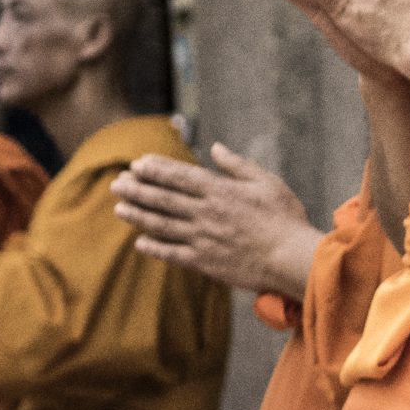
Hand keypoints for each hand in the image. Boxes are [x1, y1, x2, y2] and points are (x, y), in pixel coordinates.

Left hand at [113, 145, 319, 298]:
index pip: (179, 176)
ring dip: (138, 215)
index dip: (155, 169)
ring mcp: (203, 238)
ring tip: (119, 208)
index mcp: (220, 191)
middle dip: (137, 189)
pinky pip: (172, 253)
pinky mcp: (205, 261)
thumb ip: (237, 165)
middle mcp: (206, 213)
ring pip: (161, 224)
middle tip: (117, 183)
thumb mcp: (267, 182)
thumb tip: (215, 148)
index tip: (137, 164)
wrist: (292, 258)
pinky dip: (154, 248)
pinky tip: (139, 242)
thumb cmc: (285, 218)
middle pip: (163, 198)